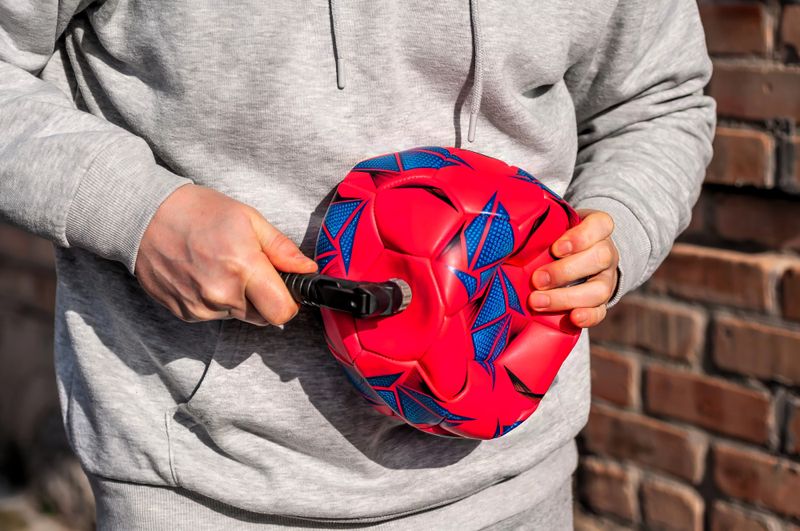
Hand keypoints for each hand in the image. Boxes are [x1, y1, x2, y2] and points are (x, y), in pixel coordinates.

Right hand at [134, 184, 317, 325]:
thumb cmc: (197, 212)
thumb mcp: (249, 218)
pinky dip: (216, 300)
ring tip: (221, 266)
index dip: (288, 302)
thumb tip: (307, 269)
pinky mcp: (184, 314)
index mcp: (243, 267)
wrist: (144, 216)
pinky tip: (203, 274)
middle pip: (263, 317)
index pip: (282, 312)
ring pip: (238, 316)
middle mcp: (221, 294)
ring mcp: (200, 307)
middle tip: (250, 269)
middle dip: (264, 298)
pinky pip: (214, 315)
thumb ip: (281, 249)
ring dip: (238, 299)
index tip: (285, 287)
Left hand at [528, 209, 618, 327]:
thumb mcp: (554, 225)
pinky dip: (588, 317)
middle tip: (537, 280)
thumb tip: (513, 235)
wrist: (575, 258)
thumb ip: (543, 228)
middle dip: (565, 271)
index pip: (601, 224)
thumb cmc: (558, 236)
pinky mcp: (601, 302)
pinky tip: (572, 318)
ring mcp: (606, 279)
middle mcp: (607, 252)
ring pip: (600, 289)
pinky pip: (601, 311)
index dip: (580, 237)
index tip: (556, 248)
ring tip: (538, 301)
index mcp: (598, 228)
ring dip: (567, 297)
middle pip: (600, 258)